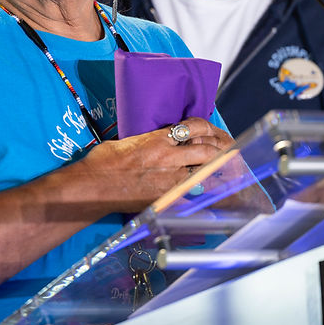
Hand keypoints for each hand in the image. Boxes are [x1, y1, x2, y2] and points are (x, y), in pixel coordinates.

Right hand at [74, 117, 233, 211]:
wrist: (94, 184)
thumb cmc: (104, 160)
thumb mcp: (129, 141)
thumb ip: (149, 140)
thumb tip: (159, 141)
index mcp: (159, 138)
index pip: (194, 127)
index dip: (207, 128)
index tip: (210, 132)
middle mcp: (169, 157)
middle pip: (208, 151)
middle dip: (221, 151)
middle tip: (229, 153)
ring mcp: (170, 179)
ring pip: (205, 171)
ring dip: (217, 171)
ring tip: (226, 171)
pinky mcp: (166, 197)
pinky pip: (194, 193)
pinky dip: (204, 192)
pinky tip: (213, 193)